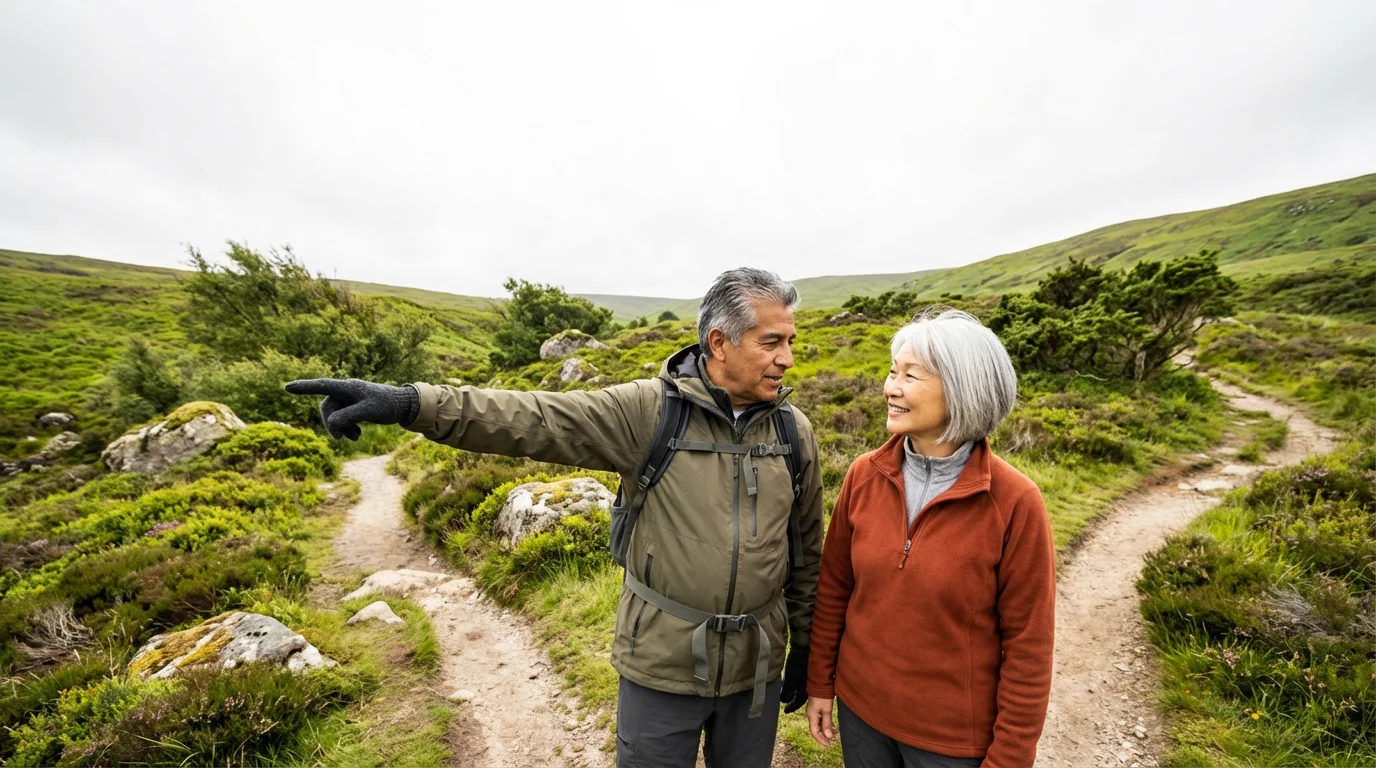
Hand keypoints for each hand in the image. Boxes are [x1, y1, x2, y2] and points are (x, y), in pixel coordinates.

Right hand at [283, 378, 419, 439]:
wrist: (403, 406)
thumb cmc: (387, 405)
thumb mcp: (369, 411)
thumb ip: (349, 416)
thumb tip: (331, 422)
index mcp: (347, 387)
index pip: (321, 386)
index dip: (304, 388)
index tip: (287, 387)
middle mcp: (345, 391)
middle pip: (327, 407)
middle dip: (331, 424)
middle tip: (340, 439)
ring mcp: (349, 399)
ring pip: (334, 415)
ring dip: (342, 428)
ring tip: (355, 437)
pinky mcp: (353, 407)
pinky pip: (342, 419)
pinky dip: (348, 428)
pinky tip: (358, 436)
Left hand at [781, 645, 809, 713]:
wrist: (804, 648)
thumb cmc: (797, 663)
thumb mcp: (789, 678)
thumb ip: (787, 691)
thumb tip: (784, 700)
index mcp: (804, 689)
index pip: (798, 702)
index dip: (791, 707)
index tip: (786, 710)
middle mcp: (808, 686)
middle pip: (801, 698)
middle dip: (794, 702)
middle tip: (788, 705)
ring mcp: (808, 680)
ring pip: (801, 691)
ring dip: (794, 695)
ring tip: (788, 696)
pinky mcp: (807, 674)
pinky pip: (802, 685)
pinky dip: (796, 688)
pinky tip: (791, 686)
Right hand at [806, 696, 835, 746]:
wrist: (820, 683)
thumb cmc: (823, 696)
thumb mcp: (826, 710)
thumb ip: (827, 723)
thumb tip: (829, 736)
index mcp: (811, 716)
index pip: (814, 732)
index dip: (821, 740)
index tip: (828, 745)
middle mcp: (811, 715)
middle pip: (816, 730)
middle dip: (823, 736)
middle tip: (831, 742)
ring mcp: (813, 712)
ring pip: (818, 725)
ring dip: (825, 731)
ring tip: (833, 735)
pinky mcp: (817, 708)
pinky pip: (820, 720)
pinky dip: (825, 724)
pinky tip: (832, 726)